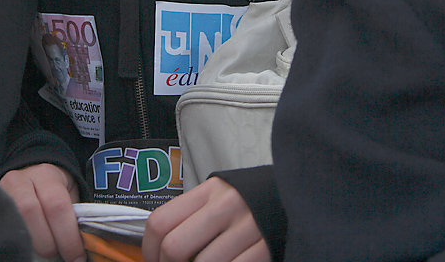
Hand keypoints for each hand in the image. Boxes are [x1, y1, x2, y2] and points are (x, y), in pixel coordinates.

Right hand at [0, 163, 85, 261]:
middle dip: (48, 242)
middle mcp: (21, 180)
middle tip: (58, 254)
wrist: (32, 176)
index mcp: (46, 174)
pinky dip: (18, 243)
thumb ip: (74, 216)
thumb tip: (82, 251)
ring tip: (45, 251)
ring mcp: (3, 192)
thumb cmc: (55, 192)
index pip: (57, 205)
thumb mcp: (68, 196)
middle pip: (31, 212)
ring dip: (33, 244)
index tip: (77, 257)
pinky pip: (4, 228)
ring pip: (15, 221)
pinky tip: (28, 249)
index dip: (68, 236)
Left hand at [142, 177, 269, 261]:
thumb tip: (160, 252)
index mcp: (210, 190)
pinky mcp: (265, 247)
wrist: (295, 197)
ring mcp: (247, 227)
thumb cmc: (249, 204)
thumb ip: (193, 218)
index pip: (160, 221)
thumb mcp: (220, 199)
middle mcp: (226, 204)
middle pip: (174, 247)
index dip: (149, 252)